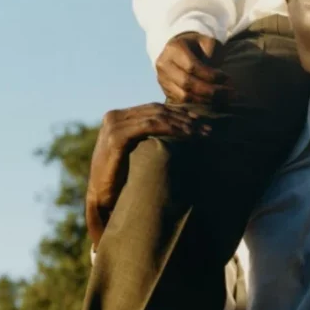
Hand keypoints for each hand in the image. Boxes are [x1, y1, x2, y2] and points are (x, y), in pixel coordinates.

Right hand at [86, 103, 210, 246]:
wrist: (102, 200)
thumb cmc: (121, 181)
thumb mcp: (134, 154)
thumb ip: (146, 139)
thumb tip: (176, 132)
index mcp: (118, 117)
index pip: (154, 109)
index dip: (180, 113)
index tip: (202, 121)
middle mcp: (113, 117)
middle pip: (157, 110)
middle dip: (185, 117)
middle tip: (208, 127)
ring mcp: (113, 125)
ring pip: (157, 116)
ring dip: (183, 123)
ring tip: (202, 133)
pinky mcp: (116, 137)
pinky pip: (150, 126)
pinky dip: (172, 127)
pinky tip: (188, 134)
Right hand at [155, 32, 232, 104]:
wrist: (181, 49)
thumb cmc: (198, 45)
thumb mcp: (207, 41)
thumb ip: (212, 52)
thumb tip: (216, 75)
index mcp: (173, 48)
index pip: (192, 67)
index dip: (210, 75)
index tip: (226, 77)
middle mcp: (164, 64)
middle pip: (187, 83)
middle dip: (210, 91)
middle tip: (228, 92)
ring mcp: (162, 78)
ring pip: (184, 96)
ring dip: (206, 100)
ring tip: (223, 99)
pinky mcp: (165, 90)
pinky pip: (182, 102)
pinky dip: (199, 104)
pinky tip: (212, 102)